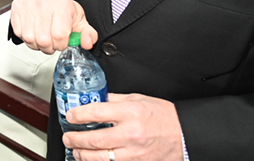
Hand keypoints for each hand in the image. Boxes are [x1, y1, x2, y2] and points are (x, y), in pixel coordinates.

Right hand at [9, 0, 96, 52]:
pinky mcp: (17, 9)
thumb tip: (88, 43)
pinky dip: (27, 38)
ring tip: (43, 37)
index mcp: (62, 6)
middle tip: (53, 42)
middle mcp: (43, 4)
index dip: (61, 44)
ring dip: (37, 44)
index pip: (59, 36)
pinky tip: (34, 32)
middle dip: (49, 47)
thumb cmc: (62, 8)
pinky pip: (19, 33)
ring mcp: (28, 6)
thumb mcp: (79, 19)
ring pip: (30, 39)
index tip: (63, 41)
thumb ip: (88, 33)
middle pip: (43, 40)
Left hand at [62, 94, 183, 160]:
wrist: (185, 134)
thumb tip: (97, 100)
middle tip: (68, 138)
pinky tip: (94, 159)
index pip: (97, 112)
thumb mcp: (139, 99)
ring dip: (84, 155)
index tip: (70, 116)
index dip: (79, 114)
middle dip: (76, 139)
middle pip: (96, 139)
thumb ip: (116, 100)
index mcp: (131, 113)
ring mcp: (135, 152)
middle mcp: (131, 134)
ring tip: (76, 151)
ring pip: (102, 157)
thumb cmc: (163, 116)